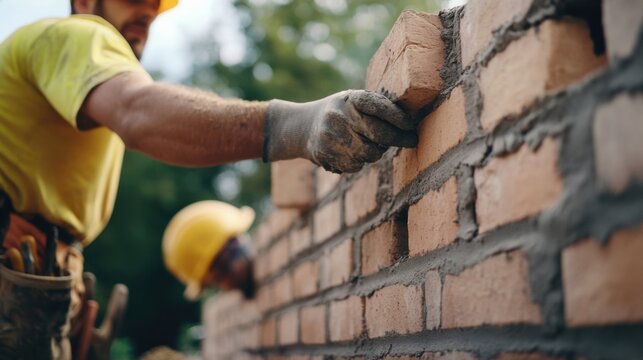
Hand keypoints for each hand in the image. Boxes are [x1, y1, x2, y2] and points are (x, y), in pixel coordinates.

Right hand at [263, 90, 417, 172]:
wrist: (302, 126)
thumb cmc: (339, 111)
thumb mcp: (352, 100)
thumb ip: (375, 106)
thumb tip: (409, 122)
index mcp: (349, 98)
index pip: (380, 107)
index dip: (399, 118)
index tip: (412, 126)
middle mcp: (339, 116)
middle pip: (379, 134)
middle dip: (399, 139)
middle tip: (411, 140)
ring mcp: (331, 137)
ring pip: (370, 153)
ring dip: (377, 151)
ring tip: (372, 144)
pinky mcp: (326, 154)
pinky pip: (356, 165)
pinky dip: (360, 161)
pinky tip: (354, 152)